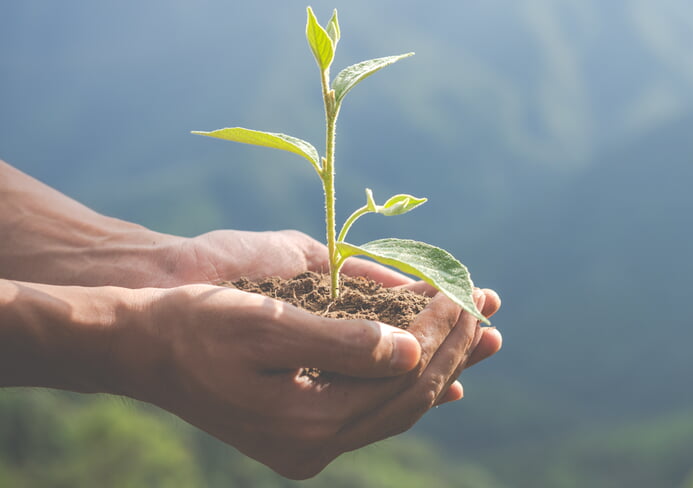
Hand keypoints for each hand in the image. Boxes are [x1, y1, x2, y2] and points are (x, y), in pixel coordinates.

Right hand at [119, 284, 495, 478]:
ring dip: (440, 367)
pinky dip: (409, 388)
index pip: (402, 377)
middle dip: (453, 349)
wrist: (142, 349)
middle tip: (488, 307)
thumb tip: (413, 349)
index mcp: (308, 422)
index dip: (440, 332)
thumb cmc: (197, 324)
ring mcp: (309, 447)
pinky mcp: (303, 435)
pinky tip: (443, 380)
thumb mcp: (267, 324)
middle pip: (409, 397)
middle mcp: (315, 446)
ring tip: (482, 336)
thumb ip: (343, 341)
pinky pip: (375, 414)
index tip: (464, 291)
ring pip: (397, 408)